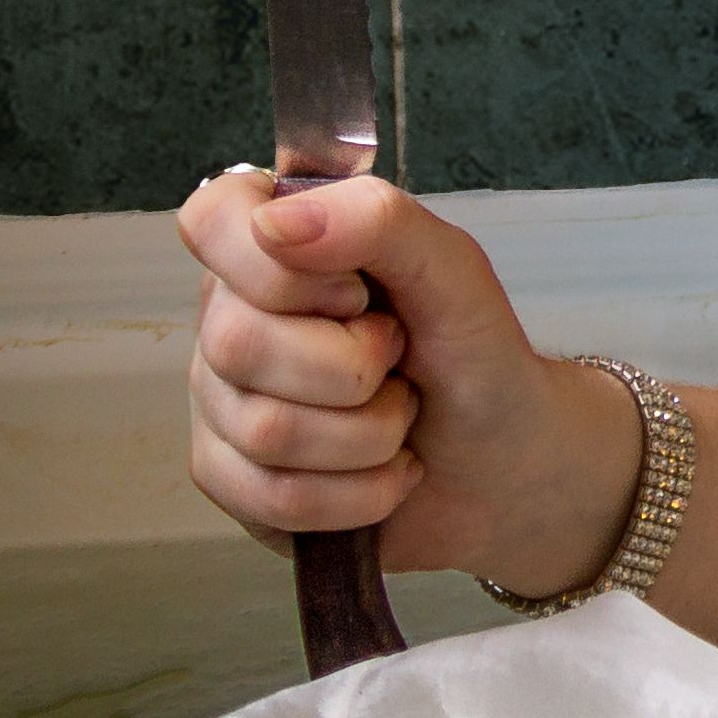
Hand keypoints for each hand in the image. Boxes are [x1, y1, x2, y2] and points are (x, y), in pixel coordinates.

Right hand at [176, 168, 647, 590]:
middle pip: (237, 342)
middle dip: (354, 367)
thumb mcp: (454, 272)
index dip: (282, 269)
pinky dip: (358, 495)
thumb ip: (379, 221)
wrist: (505, 466)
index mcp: (273, 245)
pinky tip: (384, 473)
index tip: (356, 293)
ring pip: (265, 431)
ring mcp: (222, 403)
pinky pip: (273, 497)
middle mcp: (230, 317)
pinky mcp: (234, 482)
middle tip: (399, 362)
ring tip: (399, 417)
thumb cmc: (474, 356)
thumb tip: (276, 223)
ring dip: (369, 435)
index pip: (211, 220)